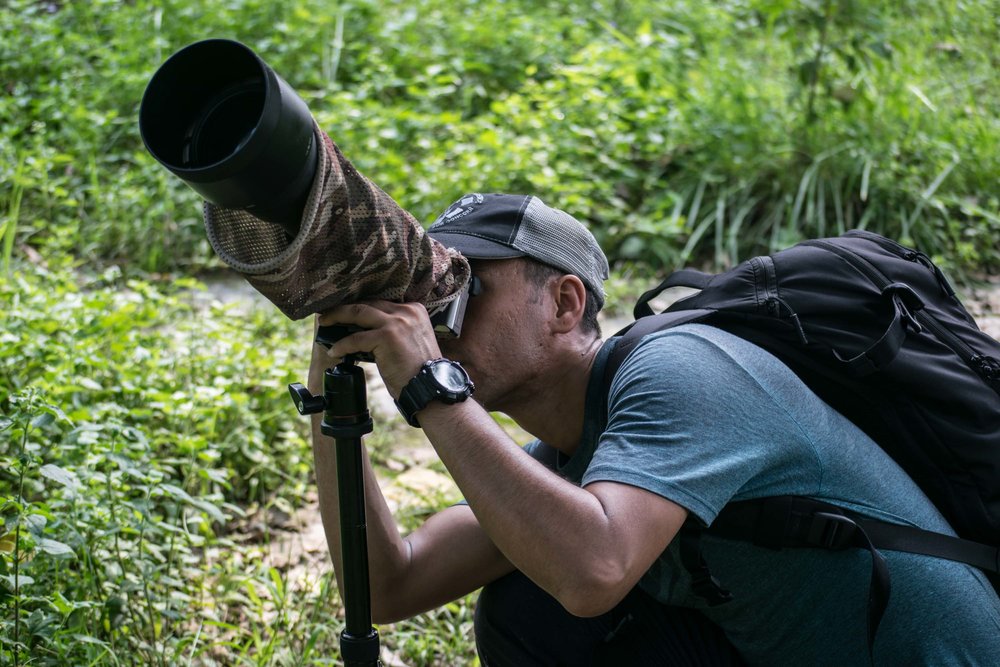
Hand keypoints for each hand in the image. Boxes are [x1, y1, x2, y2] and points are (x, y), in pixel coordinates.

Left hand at [317, 301, 442, 397]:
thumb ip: (394, 329)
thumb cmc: (419, 370)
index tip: (345, 309)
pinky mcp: (387, 336)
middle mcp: (407, 311)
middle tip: (328, 313)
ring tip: (324, 323)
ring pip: (358, 312)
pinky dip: (342, 345)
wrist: (431, 387)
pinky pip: (356, 338)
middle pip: (367, 303)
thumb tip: (363, 330)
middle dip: (344, 307)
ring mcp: (398, 322)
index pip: (380, 302)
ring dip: (337, 316)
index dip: (360, 305)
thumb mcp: (411, 341)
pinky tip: (335, 351)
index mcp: (414, 309)